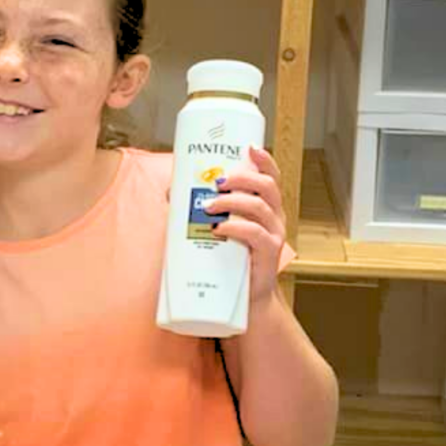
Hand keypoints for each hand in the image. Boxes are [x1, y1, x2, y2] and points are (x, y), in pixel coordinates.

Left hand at [206, 146, 287, 305]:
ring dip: (231, 201)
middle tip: (217, 181)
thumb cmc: (228, 256)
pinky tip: (219, 229)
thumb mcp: (218, 226)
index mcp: (266, 206)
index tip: (249, 148)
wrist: (242, 296)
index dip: (264, 160)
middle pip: (267, 187)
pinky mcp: (268, 254)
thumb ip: (201, 208)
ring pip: (259, 207)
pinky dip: (235, 227)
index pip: (271, 177)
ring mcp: (274, 235)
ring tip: (208, 205)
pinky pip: (256, 234)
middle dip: (242, 178)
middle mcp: (274, 217)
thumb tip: (171, 189)